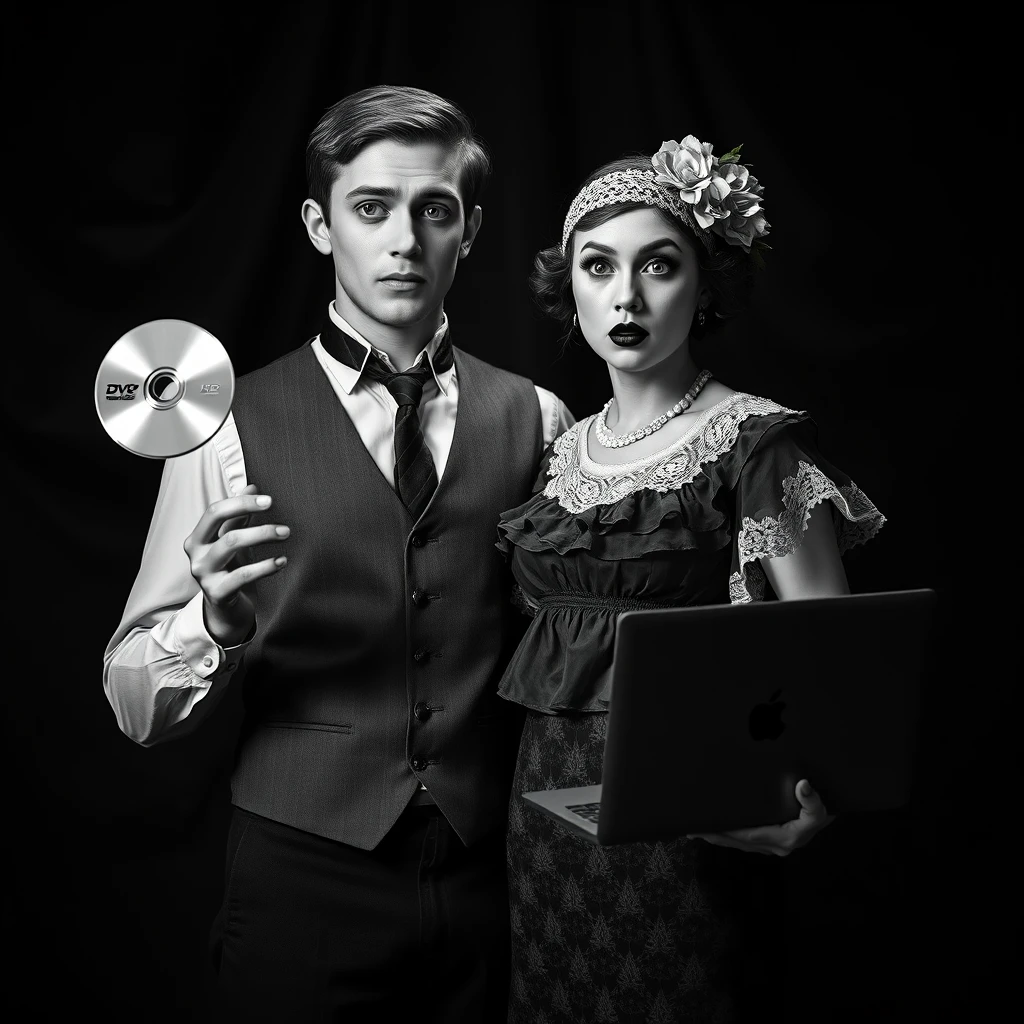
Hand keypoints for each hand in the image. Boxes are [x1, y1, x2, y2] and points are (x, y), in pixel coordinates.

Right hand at [183, 483, 288, 645]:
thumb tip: (252, 487)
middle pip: (221, 524)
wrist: (224, 606)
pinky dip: (265, 566)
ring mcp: (204, 574)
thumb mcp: (231, 540)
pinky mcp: (217, 592)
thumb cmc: (228, 568)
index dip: (241, 502)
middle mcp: (196, 554)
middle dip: (250, 513)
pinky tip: (282, 561)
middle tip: (276, 510)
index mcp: (197, 537)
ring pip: (232, 544)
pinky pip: (243, 574)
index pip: (215, 511)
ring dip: (262, 534)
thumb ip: (239, 516)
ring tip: (285, 533)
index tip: (268, 500)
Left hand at [687, 779, 833, 856]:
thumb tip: (802, 786)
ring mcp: (772, 844)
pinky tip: (714, 830)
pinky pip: (744, 839)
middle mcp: (774, 845)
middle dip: (713, 835)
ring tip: (694, 831)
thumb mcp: (822, 808)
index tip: (703, 827)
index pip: (744, 836)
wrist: (832, 812)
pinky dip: (727, 835)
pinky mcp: (771, 839)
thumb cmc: (824, 810)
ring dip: (717, 837)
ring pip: (737, 842)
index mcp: (782, 838)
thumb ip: (813, 801)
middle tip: (688, 829)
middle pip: (736, 841)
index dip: (723, 832)